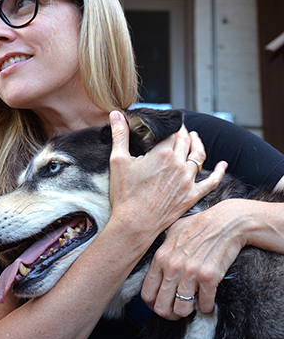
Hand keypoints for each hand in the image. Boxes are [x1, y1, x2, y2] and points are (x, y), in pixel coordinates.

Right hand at [108, 110, 226, 256]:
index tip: (166, 121)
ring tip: (194, 137)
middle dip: (182, 132)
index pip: (170, 131)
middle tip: (178, 128)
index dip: (168, 125)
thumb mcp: (118, 161)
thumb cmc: (125, 195)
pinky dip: (218, 172)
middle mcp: (178, 164)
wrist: (134, 225)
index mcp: (162, 153)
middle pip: (184, 141)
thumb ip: (119, 135)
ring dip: (197, 144)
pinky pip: (211, 182)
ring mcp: (187, 181)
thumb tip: (116, 113)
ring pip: (198, 156)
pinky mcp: (191, 196)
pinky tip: (222, 164)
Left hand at [141, 200, 246, 319]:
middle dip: (168, 313)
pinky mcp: (209, 278)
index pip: (147, 293)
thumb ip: (163, 249)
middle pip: (161, 306)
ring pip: (181, 310)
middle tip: (177, 310)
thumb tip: (156, 265)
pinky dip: (206, 306)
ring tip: (192, 305)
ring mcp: (191, 273)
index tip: (161, 305)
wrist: (227, 222)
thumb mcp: (173, 232)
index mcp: (161, 258)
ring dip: (187, 311)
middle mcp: (173, 267)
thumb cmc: (200, 225)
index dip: (152, 304)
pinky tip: (207, 300)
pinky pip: (204, 305)